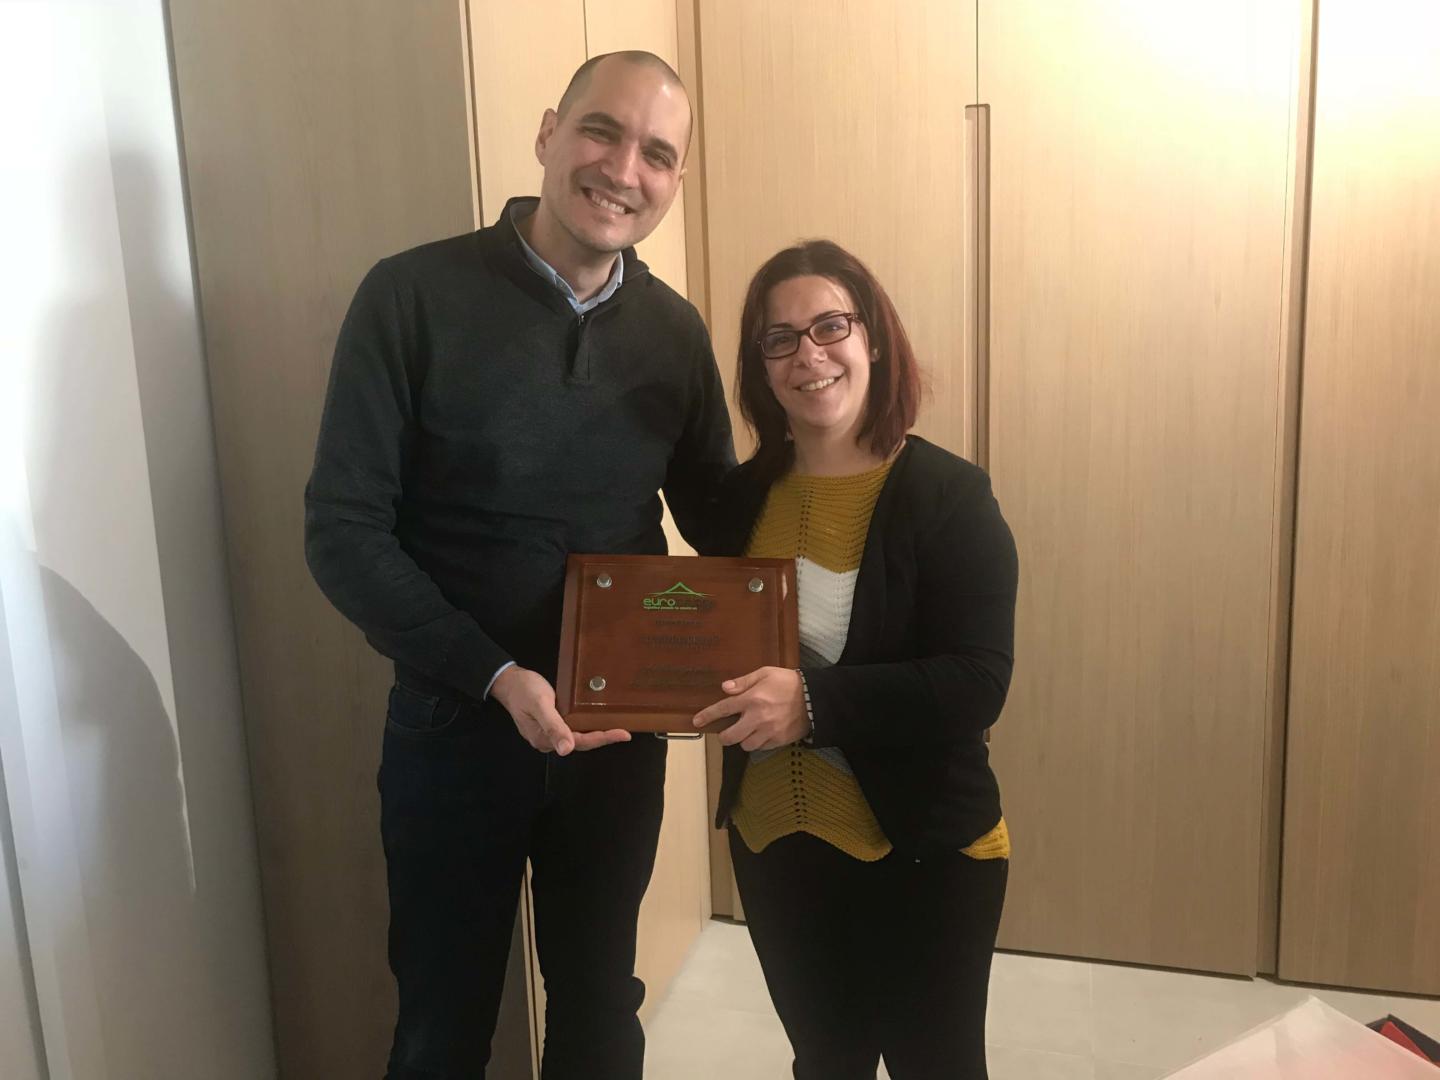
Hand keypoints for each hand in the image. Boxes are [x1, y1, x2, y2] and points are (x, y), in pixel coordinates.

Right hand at [490, 666, 630, 754]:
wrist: (508, 681)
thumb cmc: (524, 690)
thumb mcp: (540, 704)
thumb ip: (553, 726)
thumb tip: (567, 750)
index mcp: (544, 739)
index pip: (580, 743)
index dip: (602, 739)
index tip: (623, 735)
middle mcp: (548, 741)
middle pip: (580, 743)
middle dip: (603, 738)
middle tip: (625, 733)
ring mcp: (548, 733)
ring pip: (577, 737)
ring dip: (596, 734)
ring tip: (616, 728)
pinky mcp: (550, 724)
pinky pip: (571, 729)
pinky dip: (586, 726)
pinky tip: (596, 720)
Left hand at [692, 667, 809, 750]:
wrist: (815, 698)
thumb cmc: (788, 682)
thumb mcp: (765, 673)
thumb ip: (744, 681)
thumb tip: (724, 688)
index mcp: (752, 699)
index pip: (723, 709)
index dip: (707, 716)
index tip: (696, 721)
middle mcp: (758, 718)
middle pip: (731, 736)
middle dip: (724, 736)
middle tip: (726, 731)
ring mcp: (769, 732)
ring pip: (745, 745)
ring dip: (743, 740)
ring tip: (747, 731)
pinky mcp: (778, 741)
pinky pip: (761, 748)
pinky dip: (758, 743)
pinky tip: (761, 733)